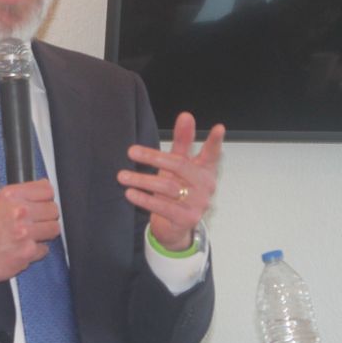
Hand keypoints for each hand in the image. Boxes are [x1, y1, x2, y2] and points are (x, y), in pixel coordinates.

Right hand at [0, 179, 60, 285]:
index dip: (46, 198)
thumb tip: (45, 186)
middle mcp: (19, 211)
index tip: (43, 203)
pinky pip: (45, 249)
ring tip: (31, 236)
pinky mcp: (28, 252)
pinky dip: (36, 251)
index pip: (46, 190)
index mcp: (11, 196)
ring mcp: (25, 232)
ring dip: (45, 233)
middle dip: (46, 217)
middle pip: (53, 209)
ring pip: (54, 228)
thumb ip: (21, 195)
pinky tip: (22, 249)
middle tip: (36, 222)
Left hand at [117, 112, 224, 250]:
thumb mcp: (178, 164)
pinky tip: (130, 193)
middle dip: (154, 157)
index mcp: (205, 170)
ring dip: (142, 180)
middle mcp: (205, 186)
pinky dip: (144, 199)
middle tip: (132, 151)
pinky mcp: (186, 219)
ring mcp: (198, 203)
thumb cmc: (177, 190)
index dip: (215, 142)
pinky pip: (163, 206)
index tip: (219, 128)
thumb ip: (182, 141)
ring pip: (167, 186)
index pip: (212, 154)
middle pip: (180, 166)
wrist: (175, 226)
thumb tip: (186, 115)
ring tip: (122, 176)